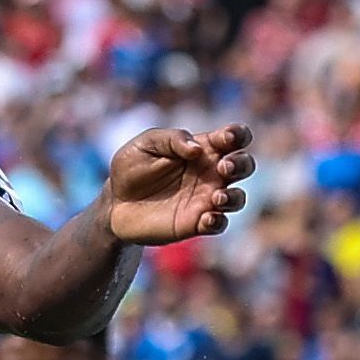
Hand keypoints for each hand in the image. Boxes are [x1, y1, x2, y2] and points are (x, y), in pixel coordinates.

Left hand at [96, 125, 253, 249]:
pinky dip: (218, 221)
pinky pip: (219, 224)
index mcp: (203, 148)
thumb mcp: (146, 144)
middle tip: (224, 167)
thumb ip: (172, 139)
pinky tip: (207, 218)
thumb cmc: (131, 168)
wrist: (115, 203)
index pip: (234, 137)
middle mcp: (210, 173)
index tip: (225, 139)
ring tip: (217, 197)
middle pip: (244, 165)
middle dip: (241, 164)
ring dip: (234, 197)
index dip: (237, 135)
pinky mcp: (195, 223)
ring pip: (237, 198)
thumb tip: (197, 149)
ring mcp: (205, 199)